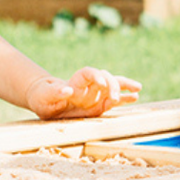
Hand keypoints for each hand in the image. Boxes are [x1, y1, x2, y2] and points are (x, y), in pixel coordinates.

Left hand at [26, 68, 141, 119]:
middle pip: (105, 78)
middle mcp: (88, 86)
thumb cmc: (42, 97)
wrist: (45, 101)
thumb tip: (67, 90)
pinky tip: (135, 97)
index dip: (96, 76)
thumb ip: (54, 92)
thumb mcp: (43, 96)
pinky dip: (124, 98)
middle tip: (115, 97)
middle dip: (112, 86)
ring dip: (124, 87)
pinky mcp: (98, 105)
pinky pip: (113, 101)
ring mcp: (95, 95)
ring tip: (137, 89)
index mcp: (75, 82)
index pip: (88, 73)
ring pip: (113, 86)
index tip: (102, 84)